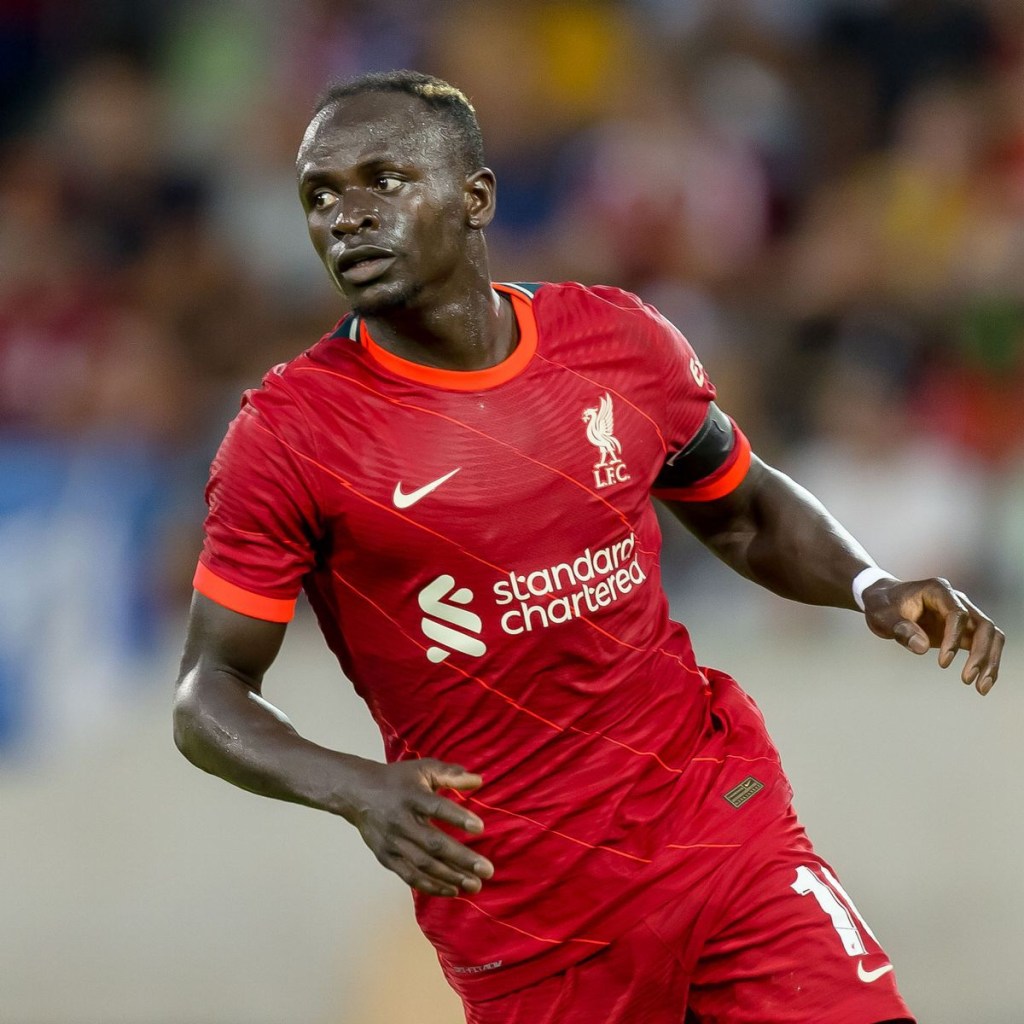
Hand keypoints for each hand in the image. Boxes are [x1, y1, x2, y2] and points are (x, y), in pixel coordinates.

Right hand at [345, 758, 493, 896]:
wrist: (358, 793)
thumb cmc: (397, 780)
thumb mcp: (423, 768)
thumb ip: (451, 774)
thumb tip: (479, 780)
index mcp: (411, 796)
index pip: (436, 808)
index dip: (458, 818)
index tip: (480, 828)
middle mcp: (401, 821)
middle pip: (433, 843)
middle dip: (461, 859)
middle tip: (487, 870)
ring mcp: (392, 842)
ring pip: (423, 864)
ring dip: (450, 877)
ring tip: (475, 885)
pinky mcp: (386, 857)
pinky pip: (409, 876)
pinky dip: (431, 886)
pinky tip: (452, 890)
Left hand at [862, 577, 1004, 694]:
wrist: (884, 600)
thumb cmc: (882, 605)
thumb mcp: (883, 616)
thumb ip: (901, 629)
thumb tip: (922, 647)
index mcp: (937, 590)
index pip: (958, 614)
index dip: (954, 638)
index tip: (943, 663)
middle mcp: (957, 600)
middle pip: (984, 625)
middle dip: (980, 653)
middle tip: (967, 679)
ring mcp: (964, 614)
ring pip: (991, 636)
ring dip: (990, 661)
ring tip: (981, 688)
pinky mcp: (964, 629)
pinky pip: (984, 645)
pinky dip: (986, 663)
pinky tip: (982, 684)